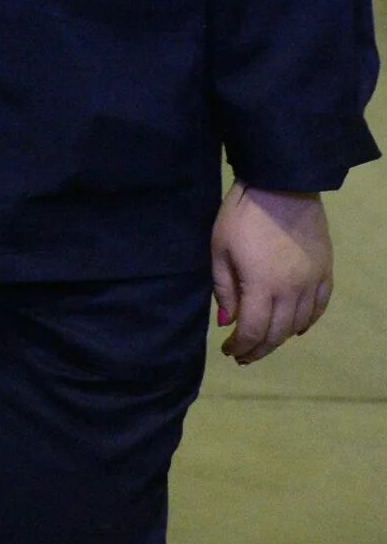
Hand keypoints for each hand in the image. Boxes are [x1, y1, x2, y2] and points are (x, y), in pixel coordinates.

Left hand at [211, 184, 332, 364]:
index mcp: (262, 286)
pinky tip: (296, 329)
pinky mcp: (325, 271)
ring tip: (265, 344)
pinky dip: (307, 322)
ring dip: (281, 338)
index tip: (229, 351)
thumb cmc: (242, 216)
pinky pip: (319, 307)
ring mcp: (312, 281)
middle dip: (259, 349)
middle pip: (278, 333)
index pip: (254, 330)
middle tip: (244, 356)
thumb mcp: (220, 249)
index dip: (241, 346)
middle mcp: (292, 290)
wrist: (281, 187)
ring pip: (299, 323)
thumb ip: (224, 288)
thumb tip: (227, 321)